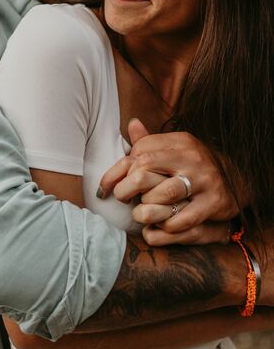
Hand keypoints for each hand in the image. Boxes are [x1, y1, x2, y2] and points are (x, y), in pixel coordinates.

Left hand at [99, 119, 240, 243]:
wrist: (238, 179)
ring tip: (140, 213)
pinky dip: (168, 225)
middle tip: (121, 198)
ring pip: (163, 193)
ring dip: (146, 208)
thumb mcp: (176, 148)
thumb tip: (131, 123)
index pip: (140, 151)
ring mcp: (204, 179)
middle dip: (126, 187)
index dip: (120, 169)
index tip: (111, 184)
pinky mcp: (214, 202)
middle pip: (145, 168)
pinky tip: (162, 225)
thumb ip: (151, 140)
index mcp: (179, 141)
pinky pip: (184, 218)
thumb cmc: (194, 165)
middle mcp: (191, 156)